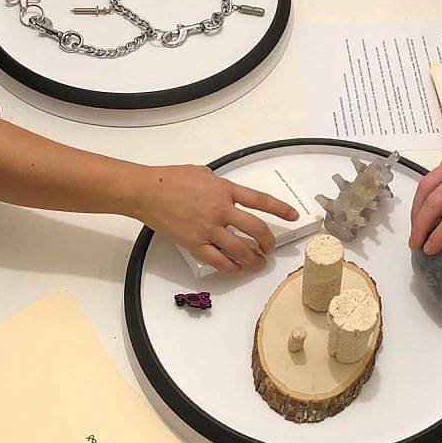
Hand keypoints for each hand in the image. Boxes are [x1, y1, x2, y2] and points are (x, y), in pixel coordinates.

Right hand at [135, 165, 298, 273]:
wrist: (148, 191)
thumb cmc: (172, 179)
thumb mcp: (204, 173)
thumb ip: (222, 185)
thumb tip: (231, 193)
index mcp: (225, 190)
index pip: (261, 200)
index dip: (280, 209)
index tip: (293, 216)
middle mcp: (221, 210)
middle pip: (256, 229)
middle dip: (268, 242)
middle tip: (271, 248)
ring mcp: (209, 228)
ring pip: (240, 250)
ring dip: (253, 259)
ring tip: (258, 263)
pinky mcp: (195, 243)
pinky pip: (218, 260)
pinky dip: (231, 267)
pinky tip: (236, 269)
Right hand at [409, 123, 441, 261]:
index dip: (439, 236)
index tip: (430, 249)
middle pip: (434, 201)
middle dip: (420, 226)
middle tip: (415, 242)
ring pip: (427, 185)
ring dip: (417, 208)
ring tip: (416, 226)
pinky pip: (435, 173)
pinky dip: (429, 191)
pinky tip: (431, 203)